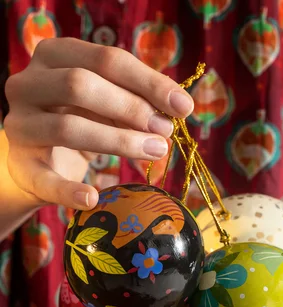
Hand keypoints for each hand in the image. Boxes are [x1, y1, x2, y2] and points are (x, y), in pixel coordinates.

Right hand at [4, 38, 192, 209]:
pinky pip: (46, 180)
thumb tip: (174, 110)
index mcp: (54, 56)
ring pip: (68, 128)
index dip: (148, 82)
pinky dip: (70, 191)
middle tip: (166, 131)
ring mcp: (20, 126)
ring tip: (156, 151)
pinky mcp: (21, 167)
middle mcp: (28, 85)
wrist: (33, 158)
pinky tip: (93, 197)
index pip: (105, 59)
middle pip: (80, 85)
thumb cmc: (76, 119)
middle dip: (131, 108)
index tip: (184, 106)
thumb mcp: (102, 102)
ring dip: (118, 141)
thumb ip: (131, 100)